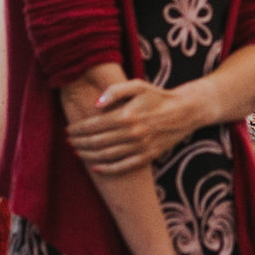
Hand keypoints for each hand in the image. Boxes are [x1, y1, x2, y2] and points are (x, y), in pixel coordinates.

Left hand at [69, 80, 202, 175]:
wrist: (186, 111)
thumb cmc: (158, 96)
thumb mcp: (138, 85)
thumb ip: (115, 91)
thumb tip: (95, 106)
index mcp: (127, 115)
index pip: (94, 125)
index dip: (78, 129)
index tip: (68, 130)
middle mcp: (132, 133)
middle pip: (97, 141)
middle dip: (79, 143)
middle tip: (69, 142)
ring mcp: (140, 147)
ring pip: (107, 155)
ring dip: (88, 155)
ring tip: (77, 152)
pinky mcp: (148, 156)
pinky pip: (124, 166)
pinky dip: (108, 169)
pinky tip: (95, 167)